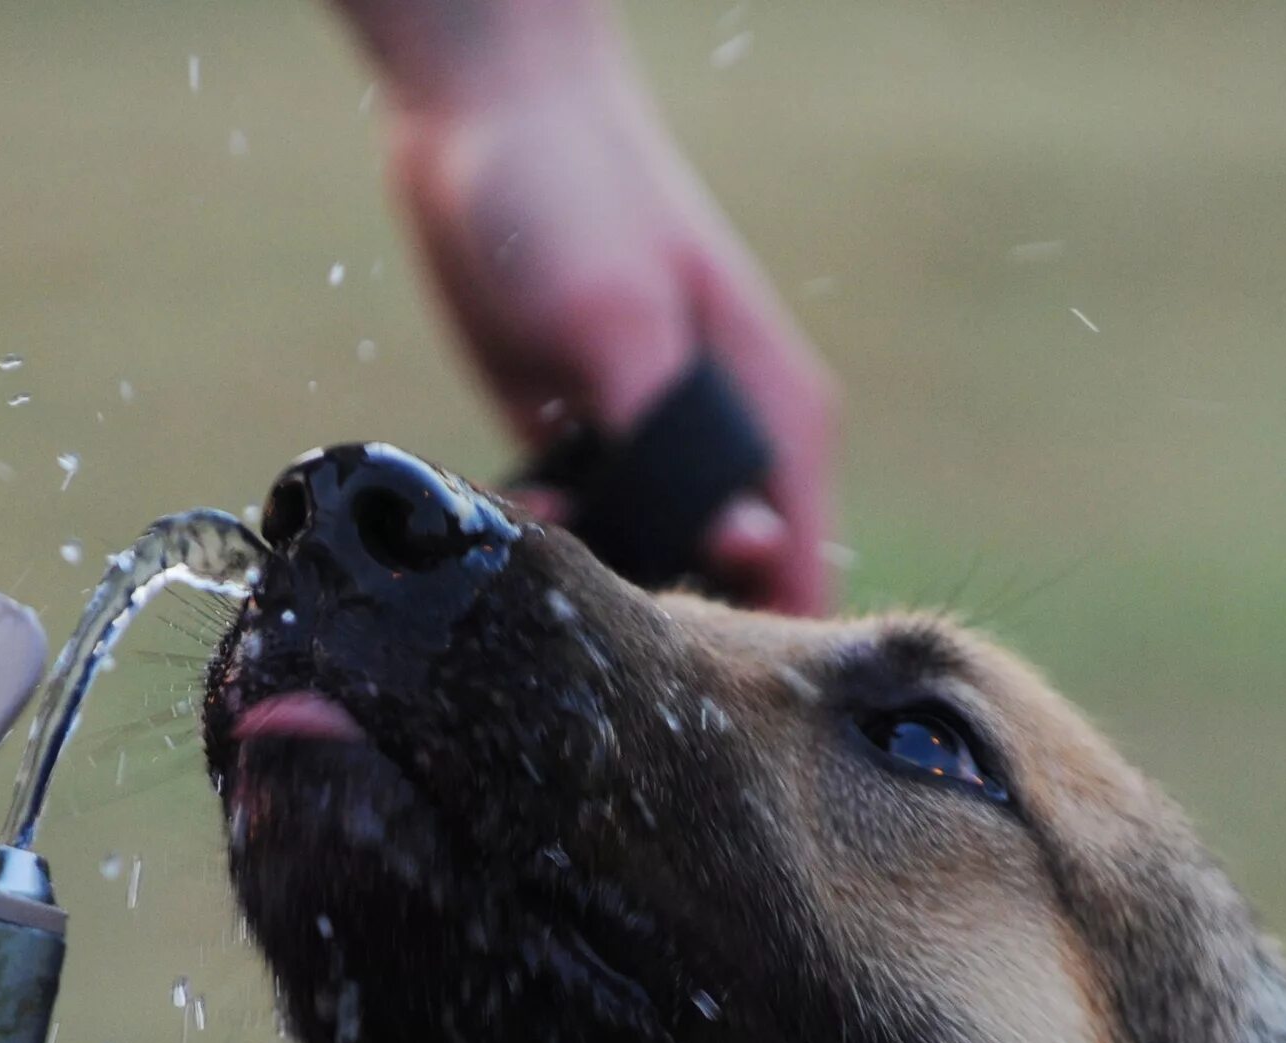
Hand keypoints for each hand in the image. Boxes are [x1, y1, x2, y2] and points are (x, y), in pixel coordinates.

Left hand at [368, 6, 839, 610]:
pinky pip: (582, 532)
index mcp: (781, 425)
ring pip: (648, 567)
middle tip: (581, 610)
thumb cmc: (571, 200)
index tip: (677, 685)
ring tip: (538, 544)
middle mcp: (732, 449)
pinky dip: (549, 540)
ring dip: (594, 580)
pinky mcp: (587, 442)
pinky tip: (509, 512)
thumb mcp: (618, 324)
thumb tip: (749, 552)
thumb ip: (677, 448)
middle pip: (723, 591)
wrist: (482, 114)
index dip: (758, 648)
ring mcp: (658, 449)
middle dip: (659, 618)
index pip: (803, 580)